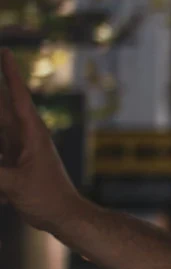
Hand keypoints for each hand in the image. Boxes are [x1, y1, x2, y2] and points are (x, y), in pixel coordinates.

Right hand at [0, 50, 83, 231]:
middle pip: (3, 106)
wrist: (66, 217)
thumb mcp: (13, 185)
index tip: (5, 51)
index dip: (10, 73)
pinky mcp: (14, 162)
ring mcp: (19, 148)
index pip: (17, 96)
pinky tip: (3, 156)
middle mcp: (26, 136)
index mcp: (32, 134)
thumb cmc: (47, 200)